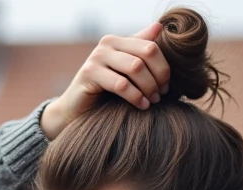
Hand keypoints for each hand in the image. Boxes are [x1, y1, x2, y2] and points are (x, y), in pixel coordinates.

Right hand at [40, 22, 170, 139]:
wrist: (76, 110)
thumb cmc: (104, 93)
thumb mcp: (125, 72)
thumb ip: (139, 50)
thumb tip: (159, 26)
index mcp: (118, 40)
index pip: (151, 46)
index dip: (163, 67)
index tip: (166, 87)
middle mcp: (107, 43)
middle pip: (146, 54)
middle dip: (158, 76)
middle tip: (160, 95)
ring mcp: (97, 57)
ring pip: (135, 68)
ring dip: (148, 87)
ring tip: (152, 101)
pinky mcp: (89, 73)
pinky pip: (121, 84)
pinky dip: (135, 97)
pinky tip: (141, 106)